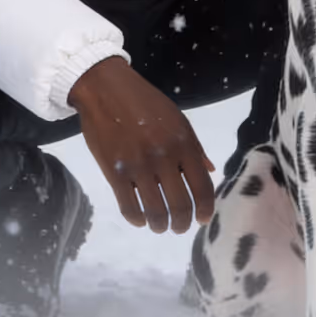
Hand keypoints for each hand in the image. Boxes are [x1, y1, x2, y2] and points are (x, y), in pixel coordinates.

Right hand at [69, 56, 215, 233]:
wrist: (106, 88)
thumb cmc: (144, 101)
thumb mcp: (177, 118)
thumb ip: (194, 147)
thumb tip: (209, 172)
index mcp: (183, 142)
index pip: (202, 186)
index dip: (205, 209)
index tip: (202, 219)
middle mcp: (164, 156)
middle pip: (180, 205)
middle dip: (182, 224)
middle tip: (179, 227)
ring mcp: (138, 166)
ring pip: (155, 212)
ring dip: (160, 226)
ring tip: (160, 226)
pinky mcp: (114, 173)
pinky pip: (129, 208)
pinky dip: (137, 220)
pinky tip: (140, 218)